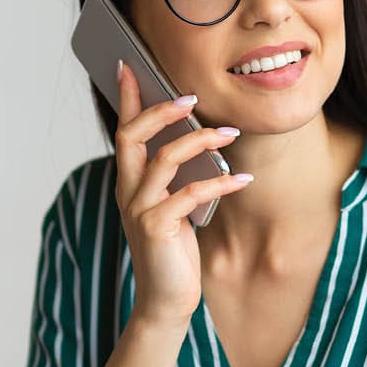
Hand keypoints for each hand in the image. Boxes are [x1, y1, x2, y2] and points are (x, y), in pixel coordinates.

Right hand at [113, 61, 249, 329]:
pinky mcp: (157, 228)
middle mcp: (128, 192)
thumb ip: (175, 179)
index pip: (124, 132)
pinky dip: (219, 182)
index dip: (127, 99)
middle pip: (133, 136)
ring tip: (230, 133)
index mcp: (129, 184)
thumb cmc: (174, 253)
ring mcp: (139, 209)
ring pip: (165, 159)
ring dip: (200, 141)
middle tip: (191, 97)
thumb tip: (199, 141)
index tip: (130, 66)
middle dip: (160, 110)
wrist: (167, 300)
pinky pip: (190, 193)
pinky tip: (243, 178)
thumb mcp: (173, 209)